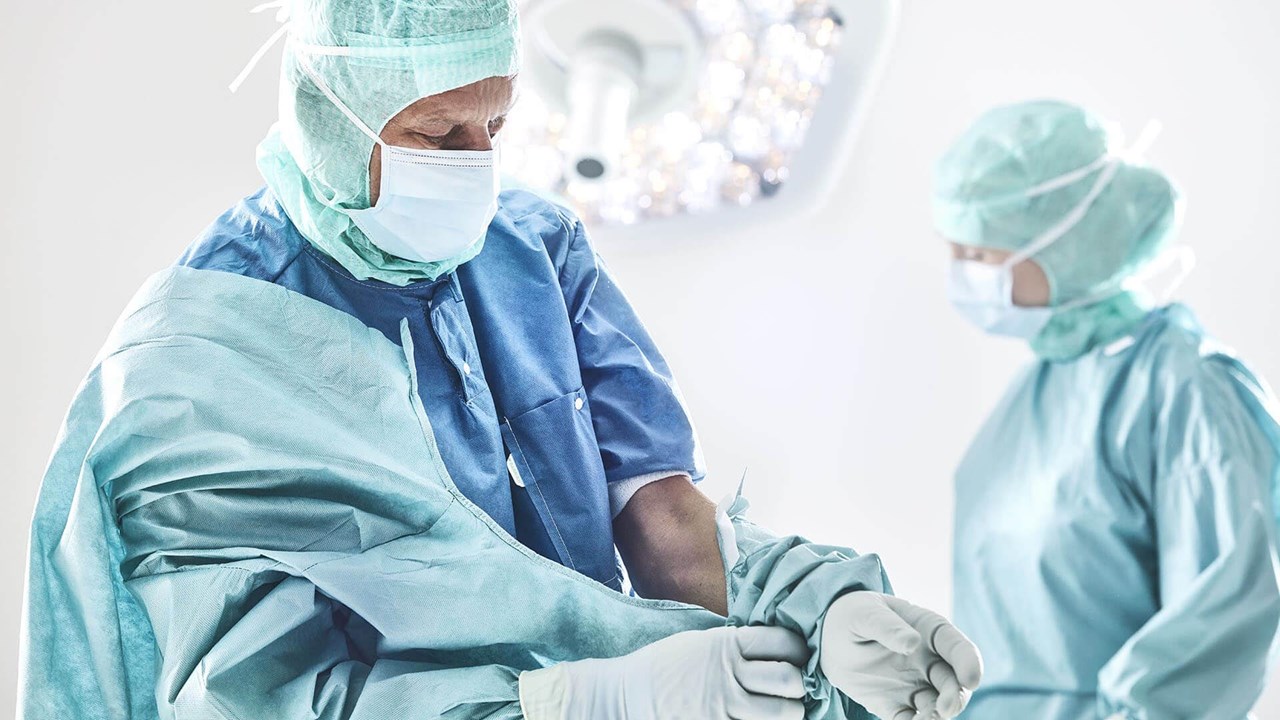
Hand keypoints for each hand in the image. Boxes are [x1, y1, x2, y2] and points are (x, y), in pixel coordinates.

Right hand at [519, 625, 809, 719]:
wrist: (628, 696)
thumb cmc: (666, 666)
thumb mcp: (701, 642)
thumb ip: (736, 644)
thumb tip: (774, 647)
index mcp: (727, 645)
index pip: (783, 641)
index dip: (798, 649)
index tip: (798, 655)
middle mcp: (730, 674)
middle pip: (789, 678)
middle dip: (799, 683)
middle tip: (795, 687)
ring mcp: (725, 706)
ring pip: (783, 712)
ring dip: (791, 710)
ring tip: (785, 708)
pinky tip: (766, 718)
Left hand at [819, 592, 982, 719]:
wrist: (830, 637)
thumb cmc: (853, 614)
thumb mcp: (864, 612)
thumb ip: (887, 626)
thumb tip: (912, 642)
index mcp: (929, 631)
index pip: (958, 647)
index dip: (970, 663)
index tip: (971, 679)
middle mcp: (929, 662)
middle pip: (954, 683)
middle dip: (955, 698)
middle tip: (944, 709)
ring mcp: (915, 685)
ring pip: (938, 707)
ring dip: (937, 718)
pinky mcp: (897, 706)